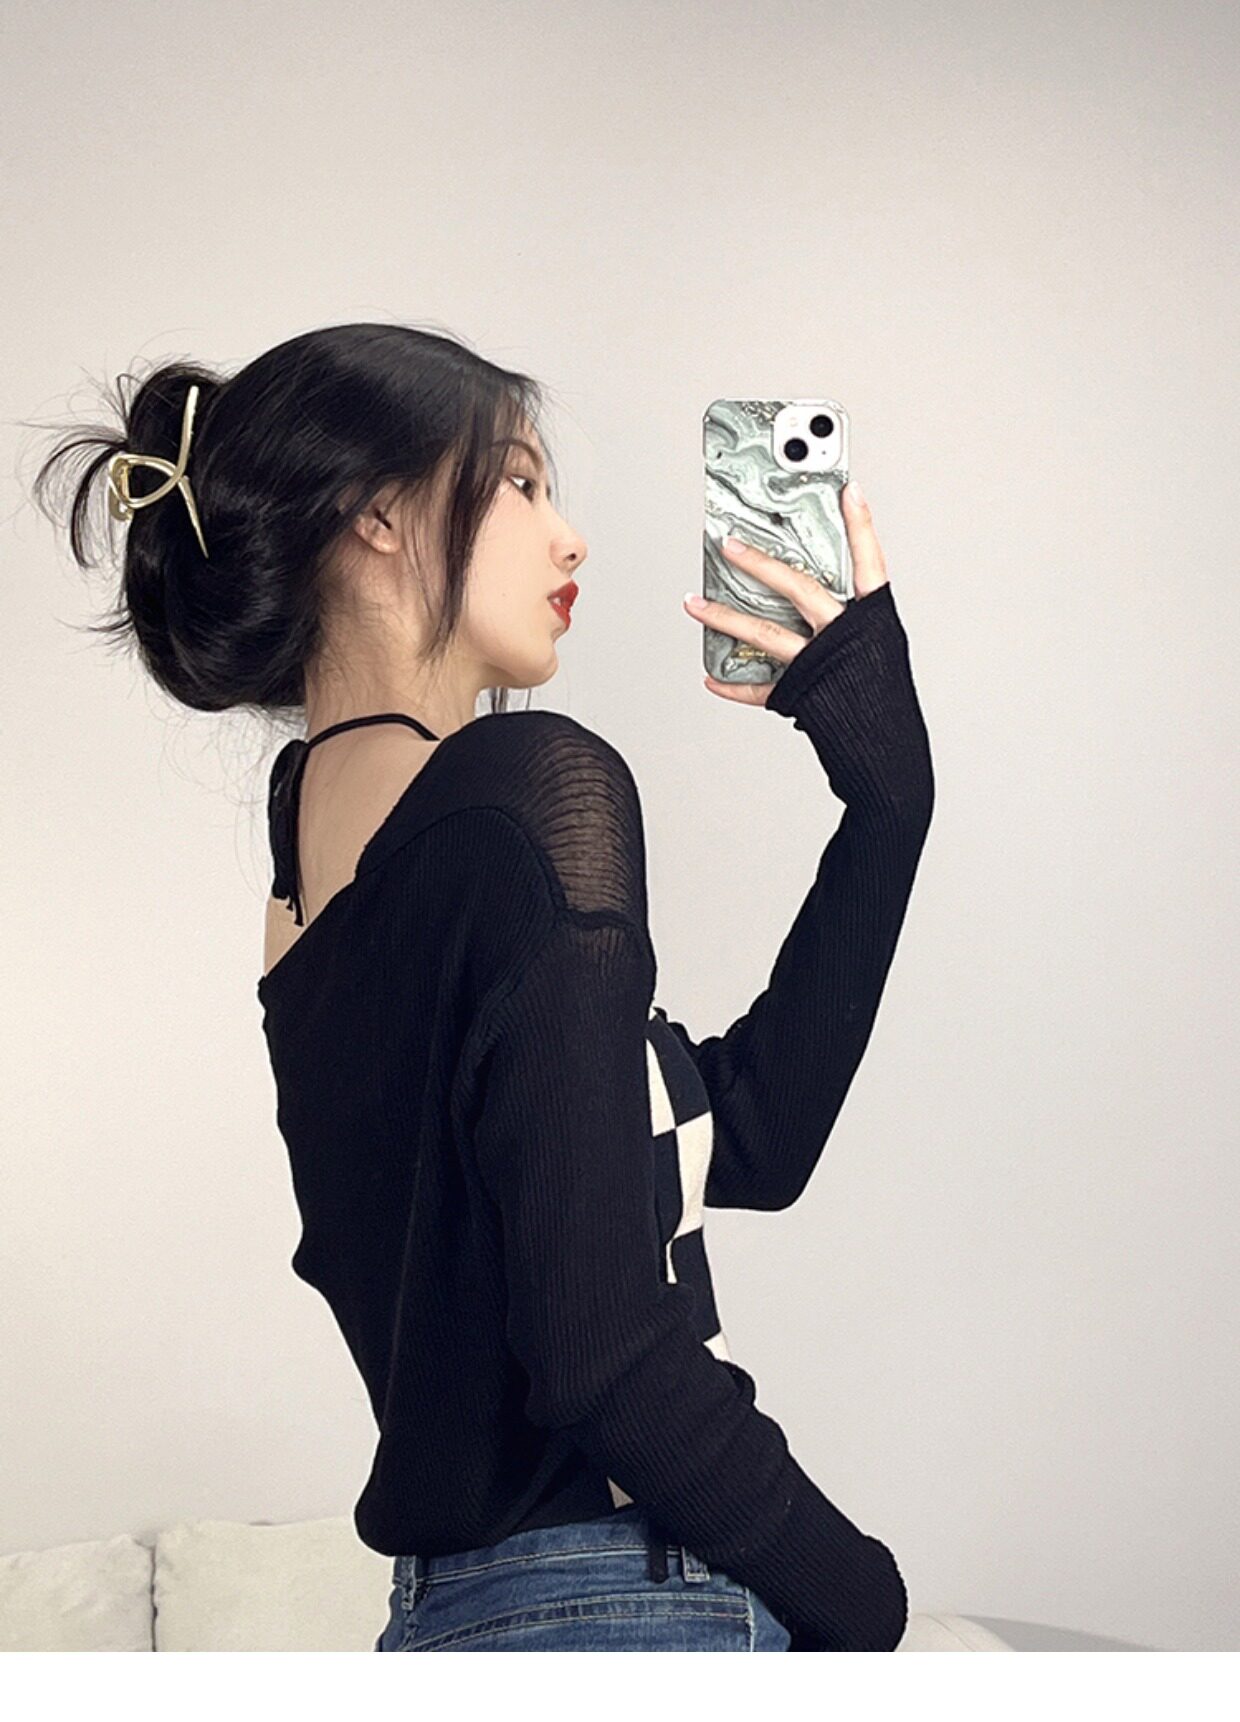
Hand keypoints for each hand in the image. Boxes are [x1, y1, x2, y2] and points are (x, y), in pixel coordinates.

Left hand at [685, 479, 889, 705]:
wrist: (885, 748)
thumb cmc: (880, 696)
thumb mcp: (876, 645)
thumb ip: (848, 616)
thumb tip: (803, 591)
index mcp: (873, 619)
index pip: (869, 562)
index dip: (861, 525)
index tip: (848, 490)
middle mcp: (845, 636)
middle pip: (799, 589)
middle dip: (760, 564)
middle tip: (727, 544)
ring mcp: (820, 664)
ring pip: (765, 633)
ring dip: (723, 617)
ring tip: (693, 604)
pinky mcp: (800, 694)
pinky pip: (759, 687)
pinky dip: (733, 685)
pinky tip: (711, 678)